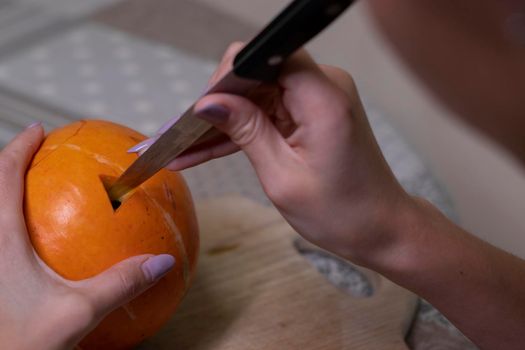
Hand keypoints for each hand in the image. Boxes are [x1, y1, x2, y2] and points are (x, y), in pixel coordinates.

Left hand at [0, 124, 174, 348]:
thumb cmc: (17, 343)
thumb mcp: (77, 312)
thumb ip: (122, 283)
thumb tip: (162, 261)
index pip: (3, 177)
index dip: (18, 148)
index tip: (37, 129)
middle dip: (7, 164)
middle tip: (32, 153)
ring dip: (5, 193)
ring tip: (30, 187)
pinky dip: (11, 226)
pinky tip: (34, 245)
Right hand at [132, 43, 414, 264]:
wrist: (381, 228)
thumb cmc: (342, 212)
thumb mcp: (283, 177)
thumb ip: (246, 131)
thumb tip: (208, 103)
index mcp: (322, 97)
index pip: (262, 58)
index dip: (226, 79)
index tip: (200, 111)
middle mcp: (323, 87)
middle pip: (256, 76)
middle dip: (218, 105)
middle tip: (182, 137)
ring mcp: (318, 99)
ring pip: (257, 96)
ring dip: (224, 122)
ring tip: (183, 149)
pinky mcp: (313, 114)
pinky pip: (269, 113)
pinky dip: (243, 131)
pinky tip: (205, 151)